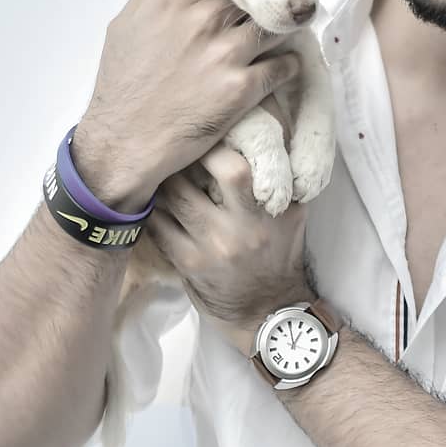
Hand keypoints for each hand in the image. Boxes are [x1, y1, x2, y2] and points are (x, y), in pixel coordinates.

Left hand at [146, 139, 309, 350]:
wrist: (266, 310)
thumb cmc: (277, 254)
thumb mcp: (291, 215)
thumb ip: (279, 180)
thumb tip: (259, 137)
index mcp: (273, 208)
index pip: (238, 167)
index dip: (215, 145)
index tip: (205, 136)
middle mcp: (245, 226)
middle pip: (201, 174)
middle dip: (183, 158)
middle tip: (174, 149)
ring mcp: (214, 246)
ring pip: (172, 196)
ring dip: (163, 180)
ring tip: (160, 172)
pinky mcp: (189, 263)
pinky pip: (159, 225)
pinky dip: (154, 209)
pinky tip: (154, 203)